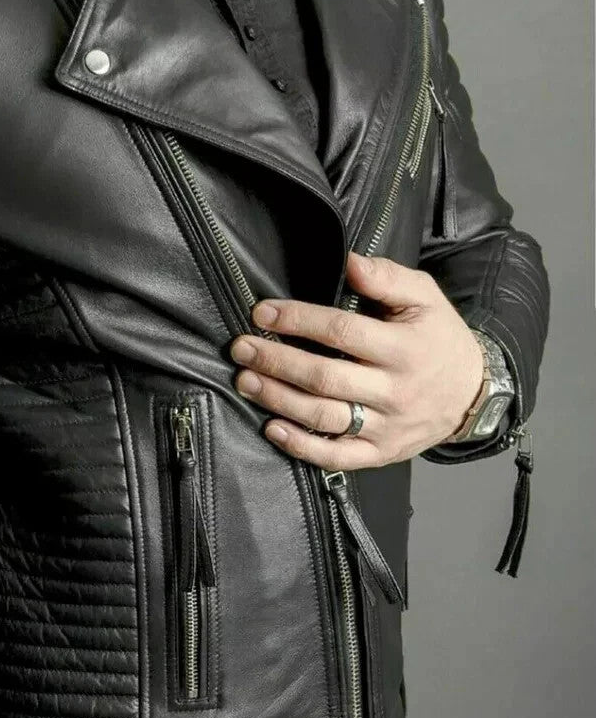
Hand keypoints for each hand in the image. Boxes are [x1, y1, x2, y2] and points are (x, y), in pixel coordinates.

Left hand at [229, 251, 485, 470]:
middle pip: (323, 377)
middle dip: (276, 362)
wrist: (474, 395)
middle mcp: (394, 390)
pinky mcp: (380, 453)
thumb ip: (386, 278)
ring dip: (277, 399)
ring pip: (323, 416)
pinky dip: (300, 446)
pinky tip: (272, 429)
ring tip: (245, 381)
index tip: (263, 313)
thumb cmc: (439, 339)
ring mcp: (386, 426)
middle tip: (242, 349)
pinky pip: (336, 455)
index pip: (341, 332)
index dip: (298, 321)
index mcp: (403, 348)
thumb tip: (349, 262)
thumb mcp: (425, 298)